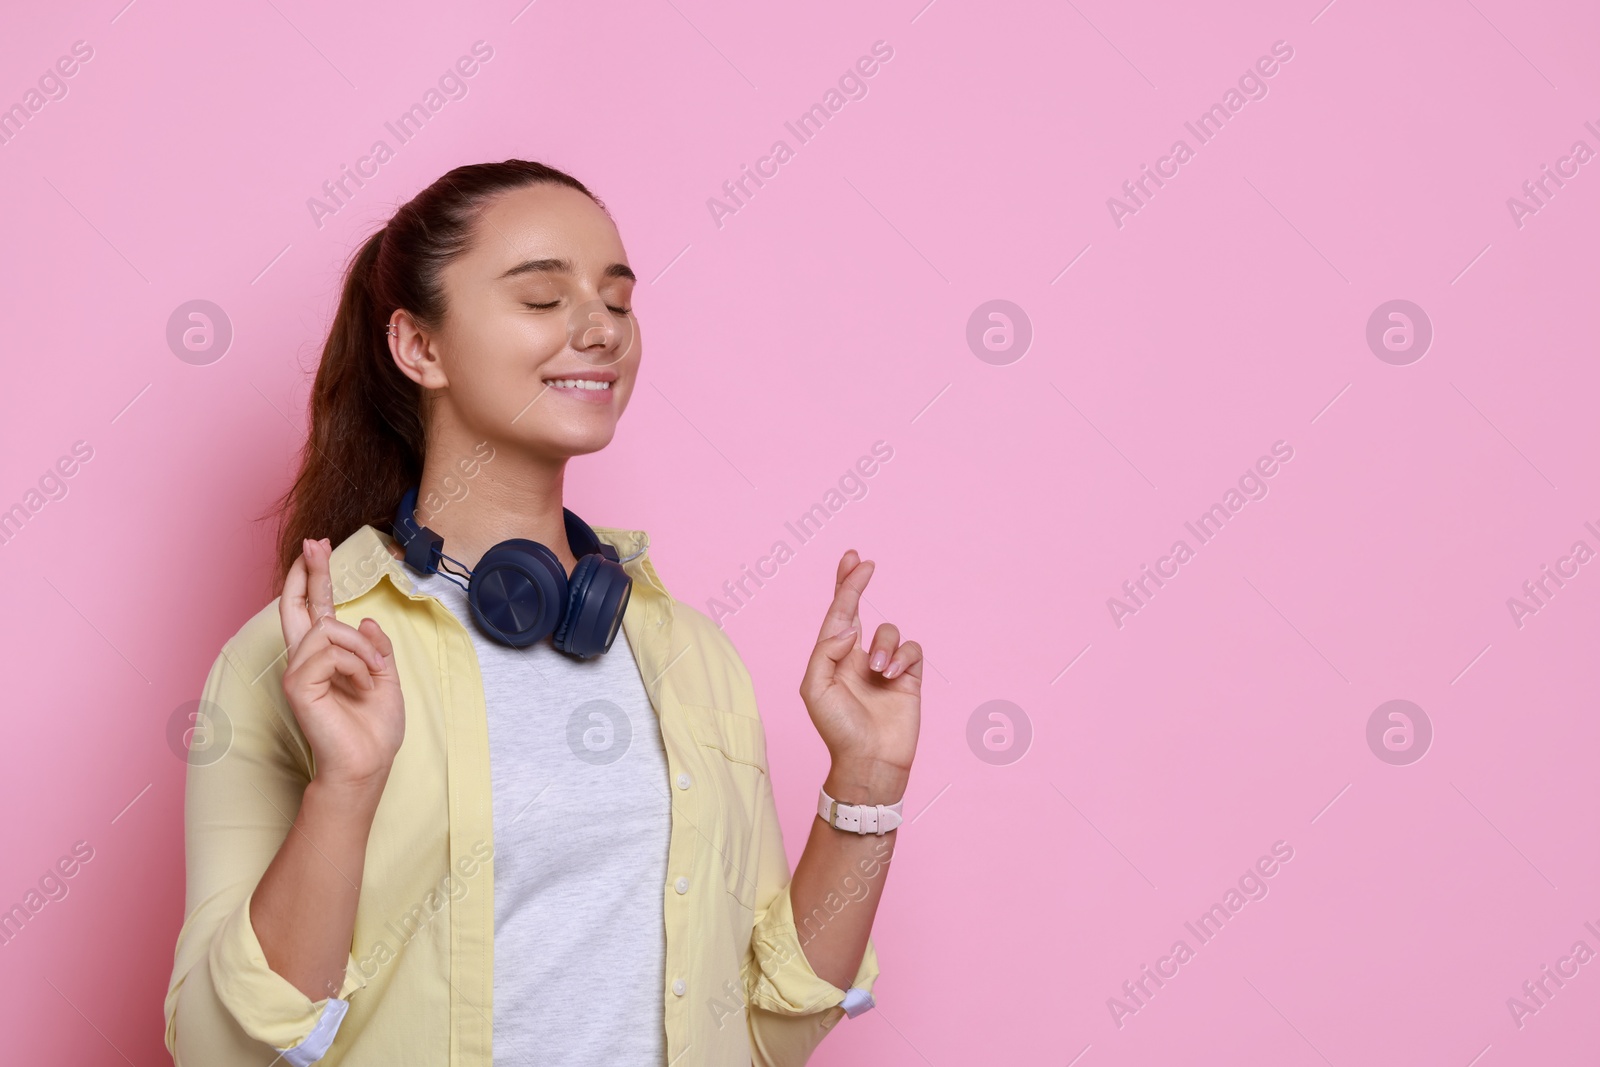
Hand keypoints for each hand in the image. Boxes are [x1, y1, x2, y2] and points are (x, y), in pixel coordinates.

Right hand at [279, 537, 404, 798]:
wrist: (368, 764)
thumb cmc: (374, 729)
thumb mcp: (386, 678)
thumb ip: (376, 648)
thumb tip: (368, 619)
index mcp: (326, 658)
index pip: (315, 611)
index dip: (314, 579)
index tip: (316, 549)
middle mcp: (306, 660)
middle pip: (298, 606)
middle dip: (308, 571)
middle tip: (313, 543)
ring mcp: (298, 672)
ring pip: (329, 628)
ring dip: (362, 648)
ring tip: (373, 675)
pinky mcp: (297, 685)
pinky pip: (330, 652)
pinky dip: (356, 664)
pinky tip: (362, 683)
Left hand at [799, 550, 921, 802]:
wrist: (869, 761)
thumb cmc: (837, 729)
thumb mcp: (815, 689)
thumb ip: (826, 651)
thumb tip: (851, 627)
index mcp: (833, 657)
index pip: (837, 613)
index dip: (843, 585)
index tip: (852, 560)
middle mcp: (857, 656)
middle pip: (859, 609)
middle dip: (858, 584)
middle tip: (863, 563)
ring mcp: (885, 666)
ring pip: (889, 631)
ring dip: (884, 645)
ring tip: (877, 671)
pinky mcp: (909, 678)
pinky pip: (911, 650)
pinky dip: (902, 656)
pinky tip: (891, 676)